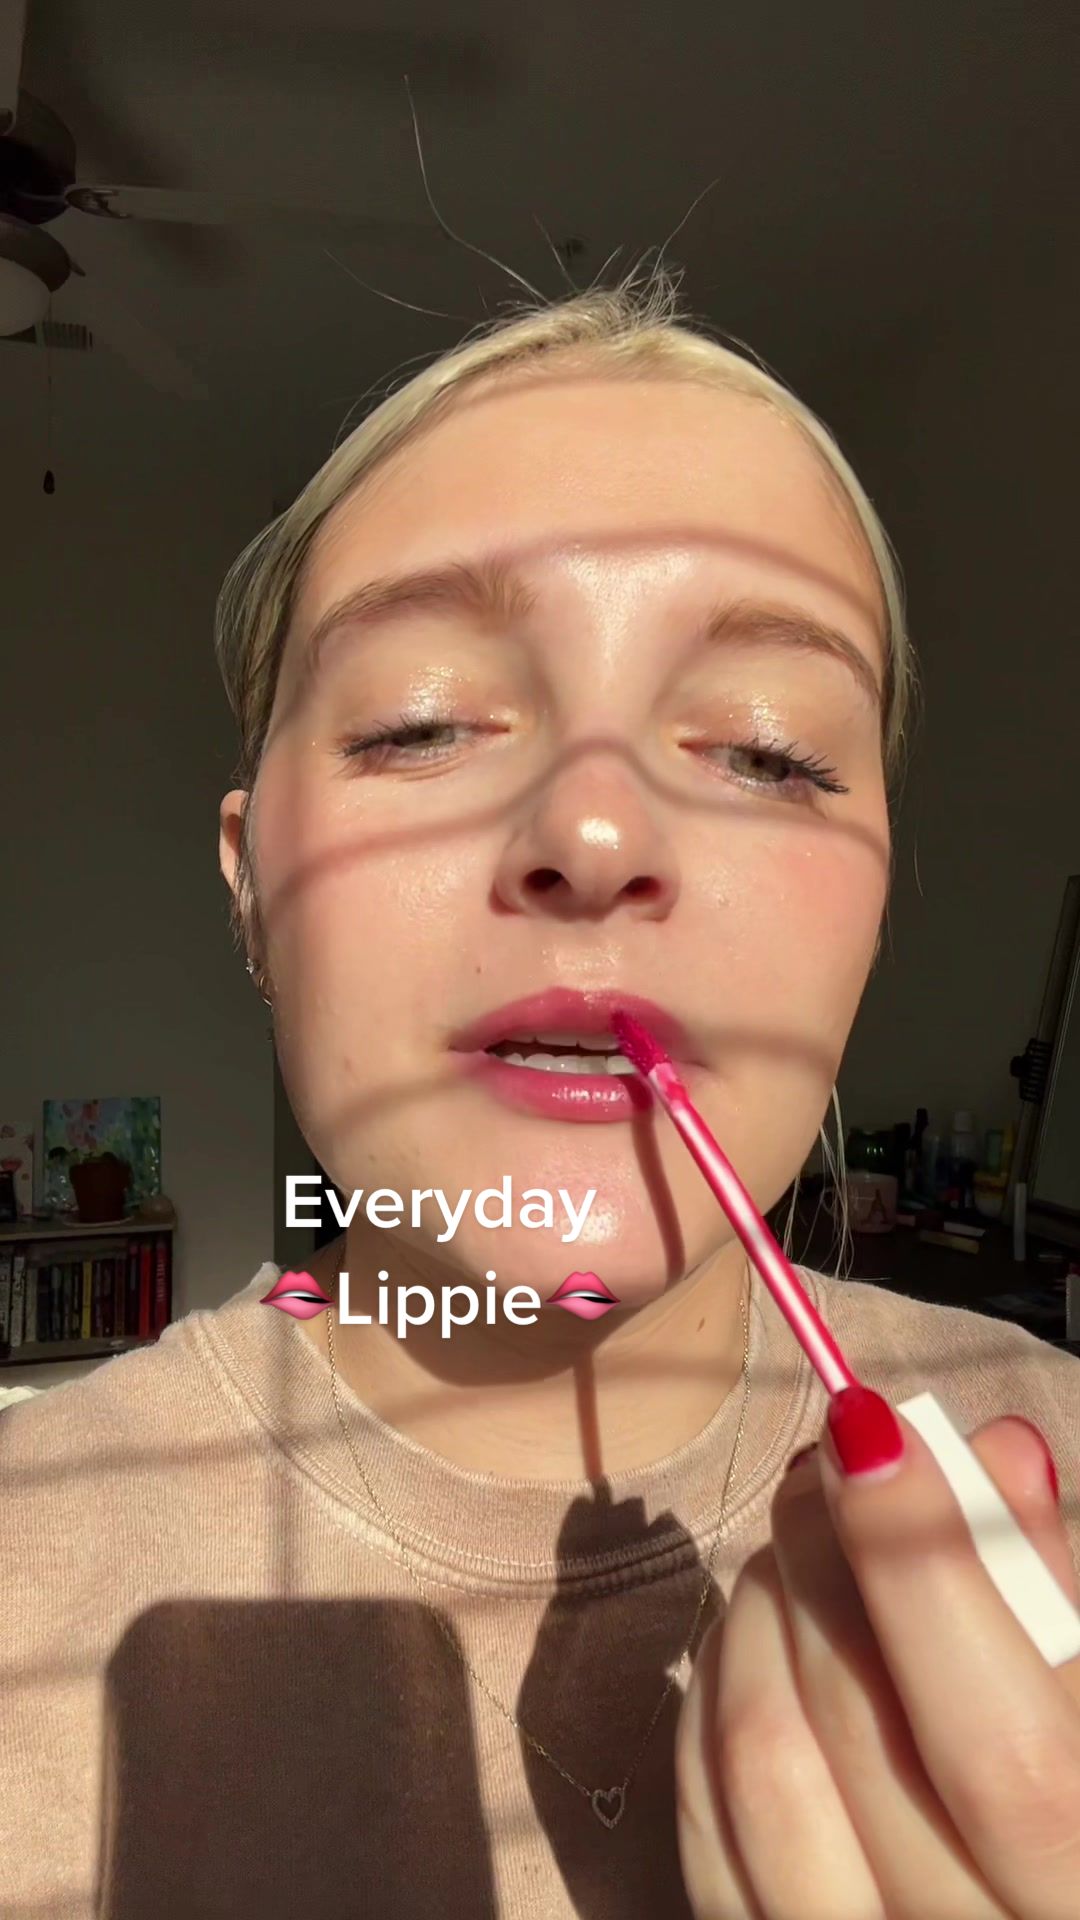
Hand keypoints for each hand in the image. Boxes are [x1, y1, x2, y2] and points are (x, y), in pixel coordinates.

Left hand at [675, 1391, 1079, 1918]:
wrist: (991, 1898)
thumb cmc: (1055, 1794)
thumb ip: (1055, 1598)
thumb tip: (992, 1452)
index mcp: (1076, 1897)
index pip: (1005, 1754)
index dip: (928, 1577)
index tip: (874, 1429)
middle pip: (852, 1731)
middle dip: (825, 1552)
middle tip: (832, 1453)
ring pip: (757, 1756)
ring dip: (765, 1608)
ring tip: (806, 1543)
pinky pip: (701, 1802)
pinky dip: (719, 1685)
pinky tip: (766, 1632)